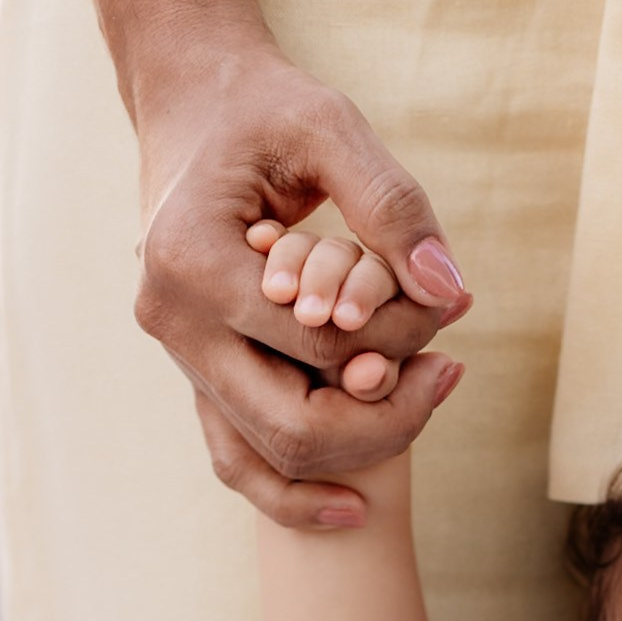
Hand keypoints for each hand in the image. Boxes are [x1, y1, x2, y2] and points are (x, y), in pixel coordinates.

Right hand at [130, 37, 475, 526]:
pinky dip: (297, 496)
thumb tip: (449, 293)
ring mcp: (180, 361)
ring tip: (424, 402)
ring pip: (273, 460)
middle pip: (293, 428)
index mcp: (190, 262)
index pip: (321, 349)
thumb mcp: (330, 129)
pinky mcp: (198, 380)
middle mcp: (172, 324)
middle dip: (386, 417)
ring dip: (359, 452)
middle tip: (448, 375)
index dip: (399, 346)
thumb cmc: (265, 113)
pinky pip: (243, 466)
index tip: (448, 313)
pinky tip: (357, 507)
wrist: (198, 114)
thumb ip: (394, 205)